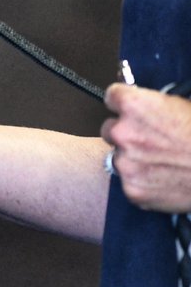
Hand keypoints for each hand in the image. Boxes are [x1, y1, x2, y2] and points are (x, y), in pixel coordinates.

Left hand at [103, 83, 190, 212]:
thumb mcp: (176, 104)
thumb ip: (150, 105)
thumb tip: (140, 108)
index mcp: (132, 104)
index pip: (111, 97)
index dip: (123, 106)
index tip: (131, 112)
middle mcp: (122, 132)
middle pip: (110, 129)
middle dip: (125, 134)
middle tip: (149, 142)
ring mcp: (126, 163)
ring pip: (118, 158)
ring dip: (133, 160)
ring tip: (160, 163)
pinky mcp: (133, 189)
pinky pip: (130, 182)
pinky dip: (142, 183)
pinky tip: (163, 180)